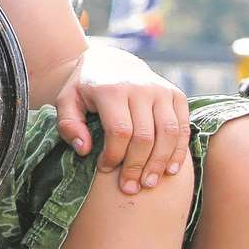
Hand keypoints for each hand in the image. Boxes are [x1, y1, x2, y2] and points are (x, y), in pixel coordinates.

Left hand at [54, 45, 190, 194]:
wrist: (111, 60)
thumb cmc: (85, 87)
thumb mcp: (66, 101)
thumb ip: (69, 125)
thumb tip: (85, 150)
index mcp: (111, 89)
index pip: (119, 131)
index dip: (114, 155)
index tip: (104, 169)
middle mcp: (140, 88)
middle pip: (145, 136)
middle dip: (137, 166)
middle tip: (130, 188)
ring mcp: (161, 90)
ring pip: (168, 134)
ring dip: (161, 163)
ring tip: (149, 183)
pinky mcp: (176, 95)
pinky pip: (182, 127)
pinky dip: (179, 151)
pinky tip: (170, 170)